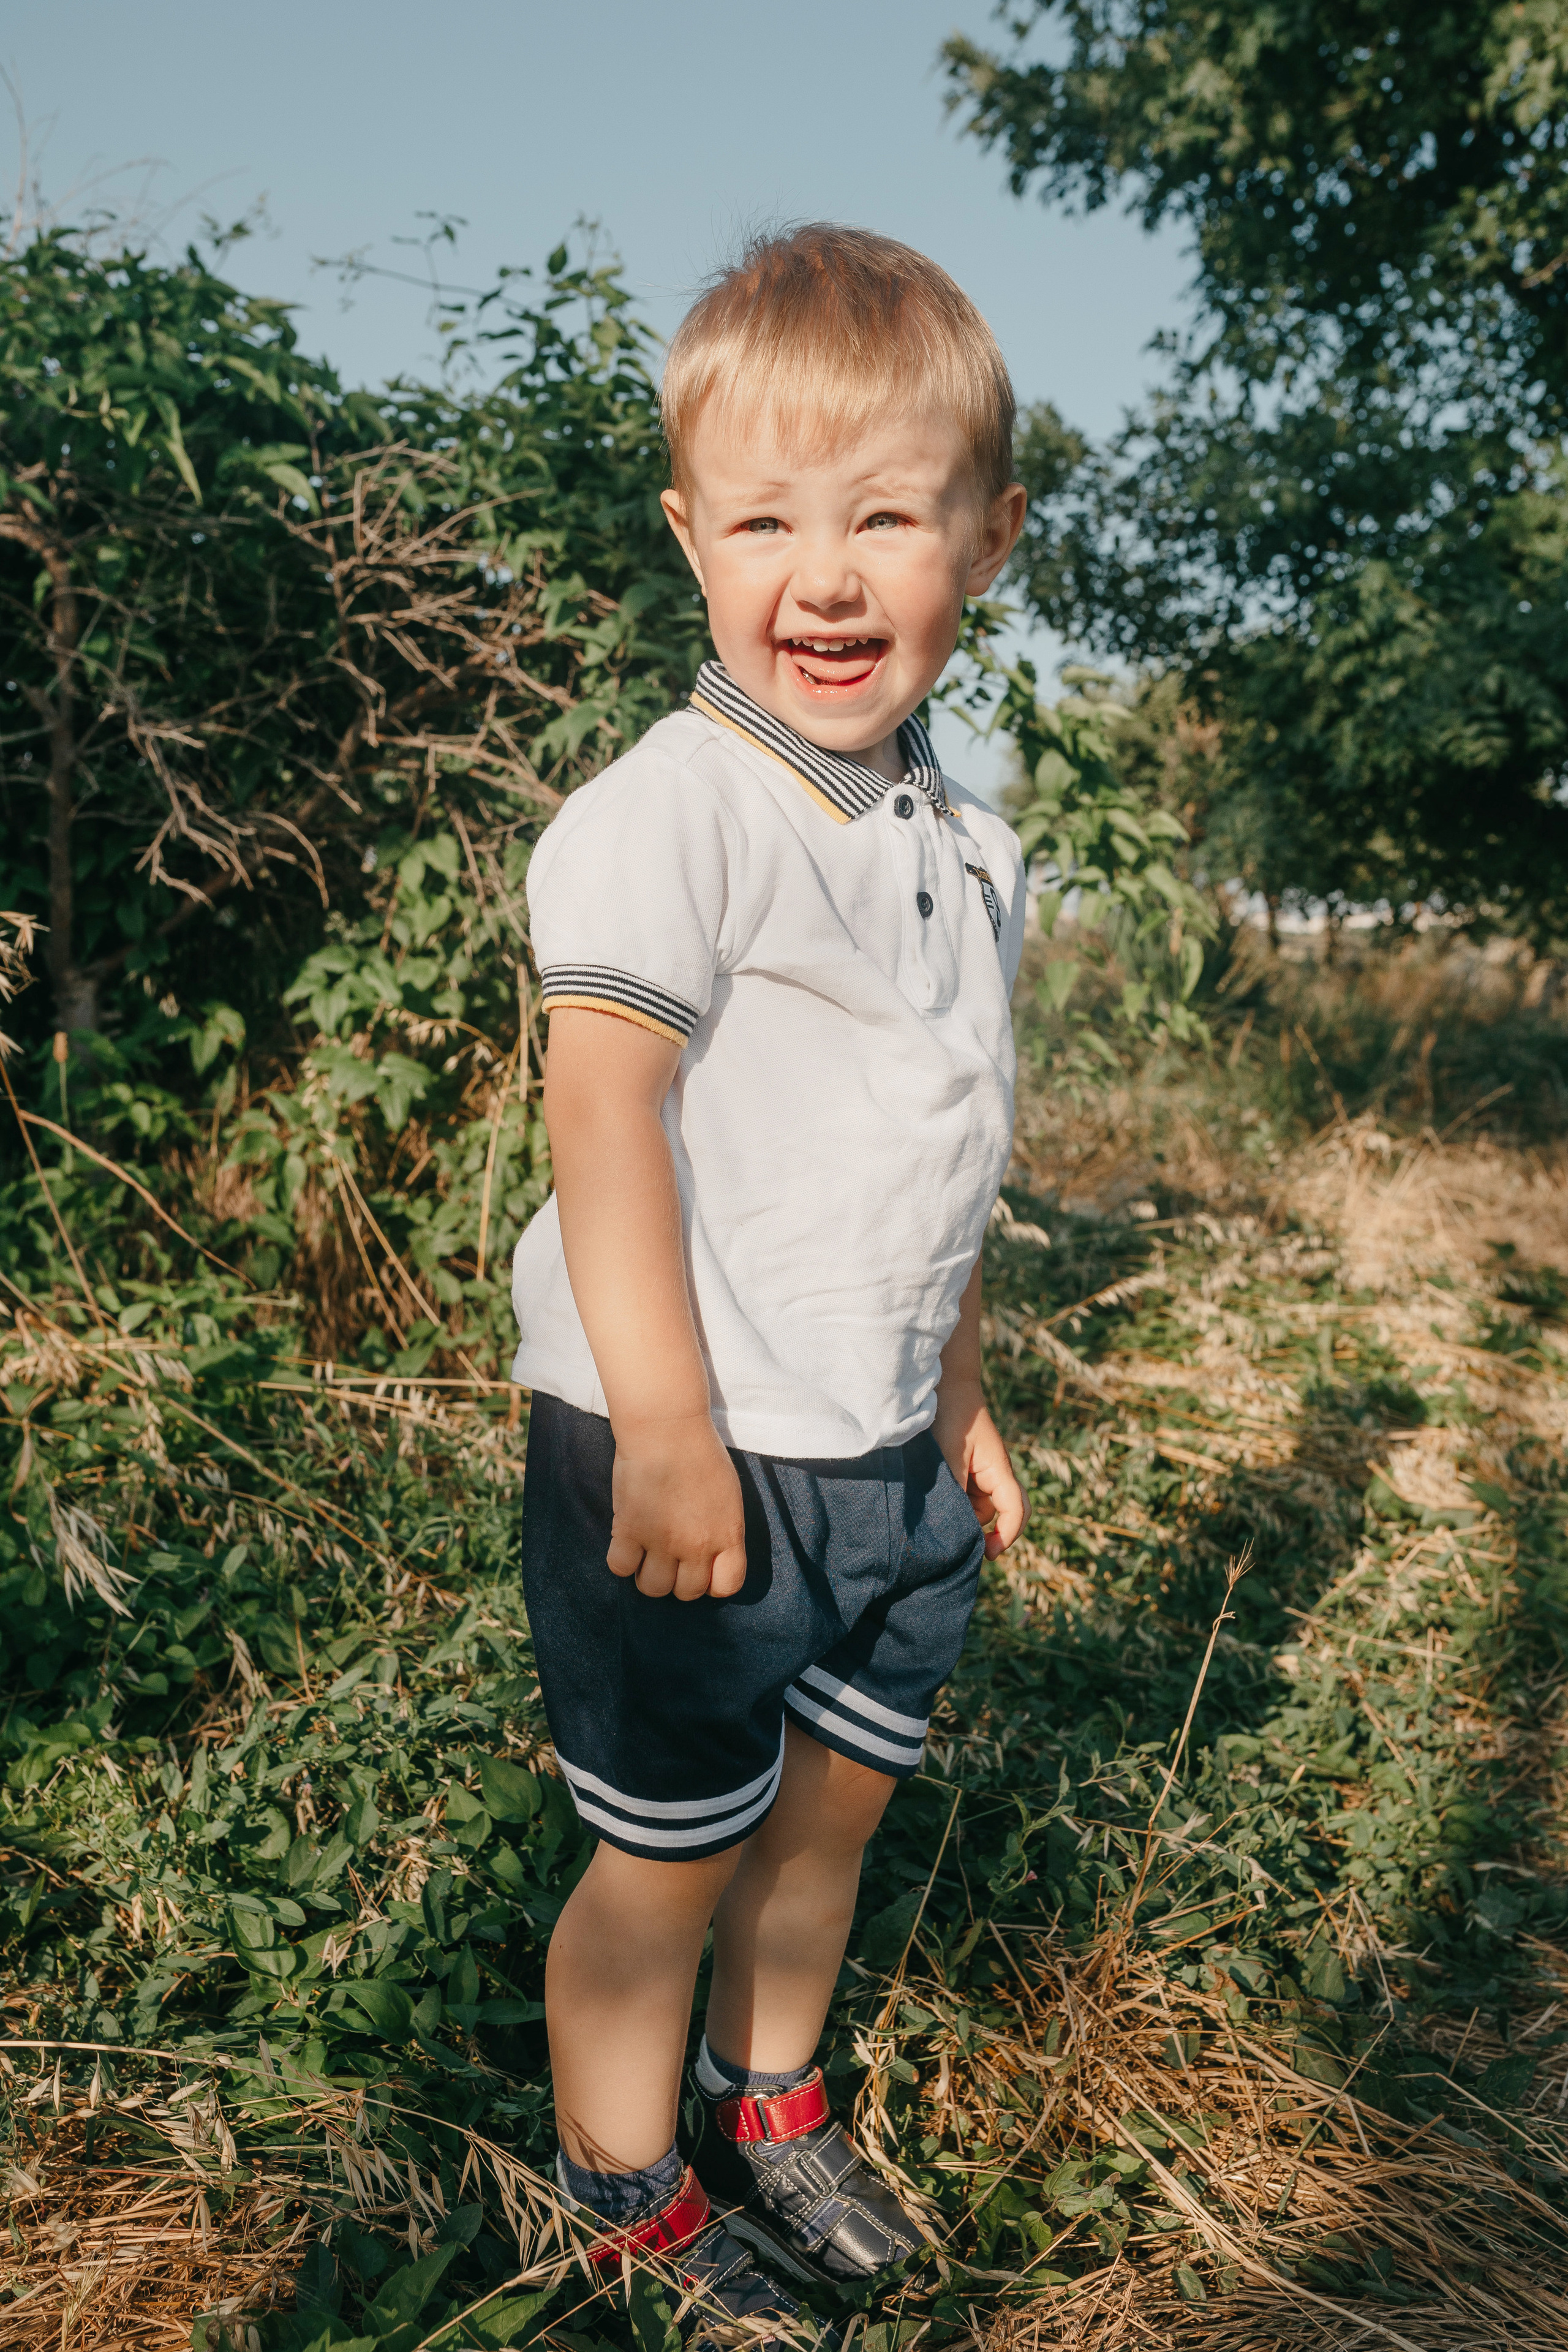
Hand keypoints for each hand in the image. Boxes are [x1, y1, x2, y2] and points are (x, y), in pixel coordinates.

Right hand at [607, 1413, 747, 1600]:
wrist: (667, 1428)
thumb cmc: (700, 1454)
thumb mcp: (728, 1496)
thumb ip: (722, 1529)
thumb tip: (709, 1556)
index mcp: (728, 1535)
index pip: (727, 1586)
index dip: (711, 1583)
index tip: (700, 1569)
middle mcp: (697, 1545)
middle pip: (687, 1592)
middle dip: (677, 1580)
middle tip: (668, 1558)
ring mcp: (663, 1541)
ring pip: (652, 1588)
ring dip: (648, 1575)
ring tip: (645, 1553)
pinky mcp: (630, 1531)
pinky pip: (621, 1568)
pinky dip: (621, 1559)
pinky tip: (625, 1542)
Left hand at [933, 1381, 1025, 1559]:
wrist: (946, 1384)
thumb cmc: (951, 1415)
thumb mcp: (948, 1455)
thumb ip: (953, 1490)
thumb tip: (952, 1527)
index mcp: (998, 1469)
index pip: (1015, 1510)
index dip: (1007, 1535)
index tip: (988, 1554)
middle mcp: (995, 1473)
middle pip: (1002, 1513)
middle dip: (987, 1531)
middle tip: (962, 1547)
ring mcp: (982, 1471)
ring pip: (981, 1507)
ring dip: (964, 1515)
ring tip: (935, 1515)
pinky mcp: (968, 1468)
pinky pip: (967, 1495)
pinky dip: (956, 1503)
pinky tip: (933, 1500)